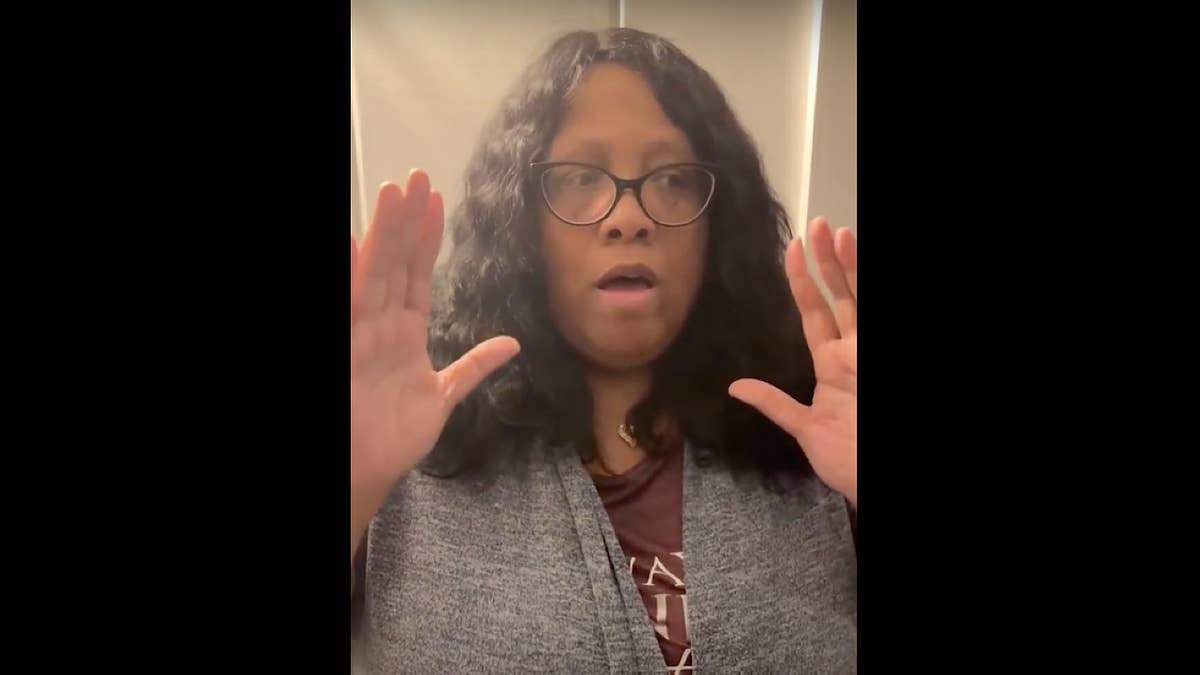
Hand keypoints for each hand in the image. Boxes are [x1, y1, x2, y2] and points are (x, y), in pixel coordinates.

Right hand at [351, 170, 519, 499]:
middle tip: (416, 177)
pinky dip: (352, 275)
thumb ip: (473, 366)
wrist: (364, 473)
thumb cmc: (393, 436)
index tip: (436, 200)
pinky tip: (354, 244)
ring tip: (392, 195)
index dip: (426, 237)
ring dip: (383, 235)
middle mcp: (379, 325)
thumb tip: (511, 343)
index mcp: (403, 331)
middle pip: (395, 263)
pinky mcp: (347, 347)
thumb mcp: (443, 397)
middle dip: (405, 221)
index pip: (417, 273)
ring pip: (373, 274)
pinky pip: (349, 305)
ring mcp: (359, 334)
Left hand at [729, 217, 856, 508]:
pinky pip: (864, 331)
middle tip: (822, 224)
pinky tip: (858, 259)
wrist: (873, 481)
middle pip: (841, 297)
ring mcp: (865, 358)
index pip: (817, 311)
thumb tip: (736, 386)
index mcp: (833, 365)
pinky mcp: (871, 365)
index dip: (805, 280)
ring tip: (845, 234)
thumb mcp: (805, 429)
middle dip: (831, 262)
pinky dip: (864, 302)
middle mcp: (853, 354)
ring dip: (852, 271)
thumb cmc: (848, 458)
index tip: (796, 248)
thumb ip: (775, 404)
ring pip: (858, 305)